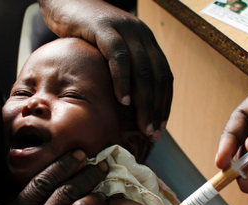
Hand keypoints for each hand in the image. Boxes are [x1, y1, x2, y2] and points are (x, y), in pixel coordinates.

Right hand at [38, 0, 173, 139]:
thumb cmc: (83, 31)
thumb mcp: (108, 51)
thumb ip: (121, 70)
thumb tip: (123, 107)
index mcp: (146, 41)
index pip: (164, 76)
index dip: (164, 103)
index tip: (161, 126)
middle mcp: (141, 34)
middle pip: (157, 77)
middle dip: (156, 108)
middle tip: (152, 133)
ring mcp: (125, 30)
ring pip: (142, 70)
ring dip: (144, 101)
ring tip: (142, 124)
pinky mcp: (105, 28)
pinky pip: (119, 57)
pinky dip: (123, 81)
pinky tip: (122, 100)